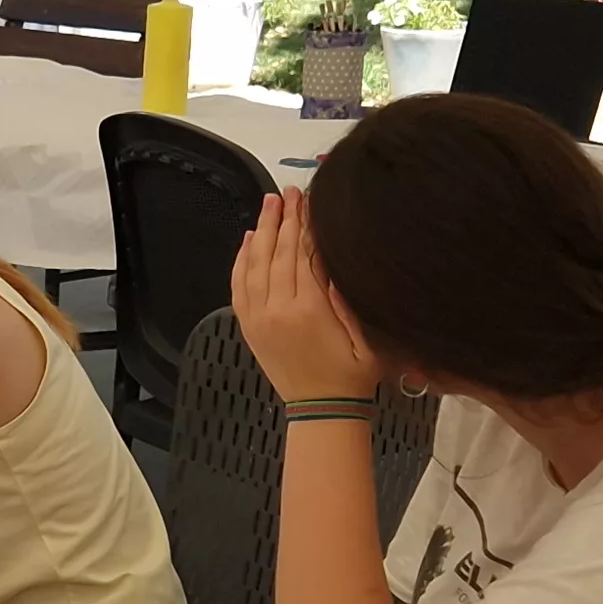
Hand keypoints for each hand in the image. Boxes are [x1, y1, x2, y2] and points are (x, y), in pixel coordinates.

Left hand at [228, 190, 379, 402]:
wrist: (321, 411)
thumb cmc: (351, 376)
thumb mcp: (363, 338)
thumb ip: (346, 299)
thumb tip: (330, 260)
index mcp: (308, 309)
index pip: (302, 253)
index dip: (304, 224)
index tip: (307, 199)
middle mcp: (277, 309)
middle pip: (277, 253)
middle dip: (282, 219)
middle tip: (287, 192)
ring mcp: (258, 318)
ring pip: (254, 265)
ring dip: (260, 232)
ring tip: (268, 205)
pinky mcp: (249, 326)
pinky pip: (238, 286)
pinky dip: (241, 260)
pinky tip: (248, 240)